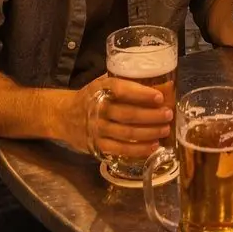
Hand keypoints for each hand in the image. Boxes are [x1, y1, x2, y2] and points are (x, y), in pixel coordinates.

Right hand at [59, 74, 173, 159]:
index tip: (159, 96)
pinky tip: (153, 146)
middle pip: (129, 114)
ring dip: (149, 133)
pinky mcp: (97, 146)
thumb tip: (156, 82)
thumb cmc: (90, 97)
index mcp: (101, 89)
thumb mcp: (101, 83)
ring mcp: (97, 129)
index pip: (122, 89)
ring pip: (127, 133)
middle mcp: (98, 109)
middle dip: (152, 116)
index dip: (142, 93)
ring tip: (165, 130)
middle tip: (168, 115)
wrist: (63, 115)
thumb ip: (122, 82)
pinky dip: (138, 149)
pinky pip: (120, 149)